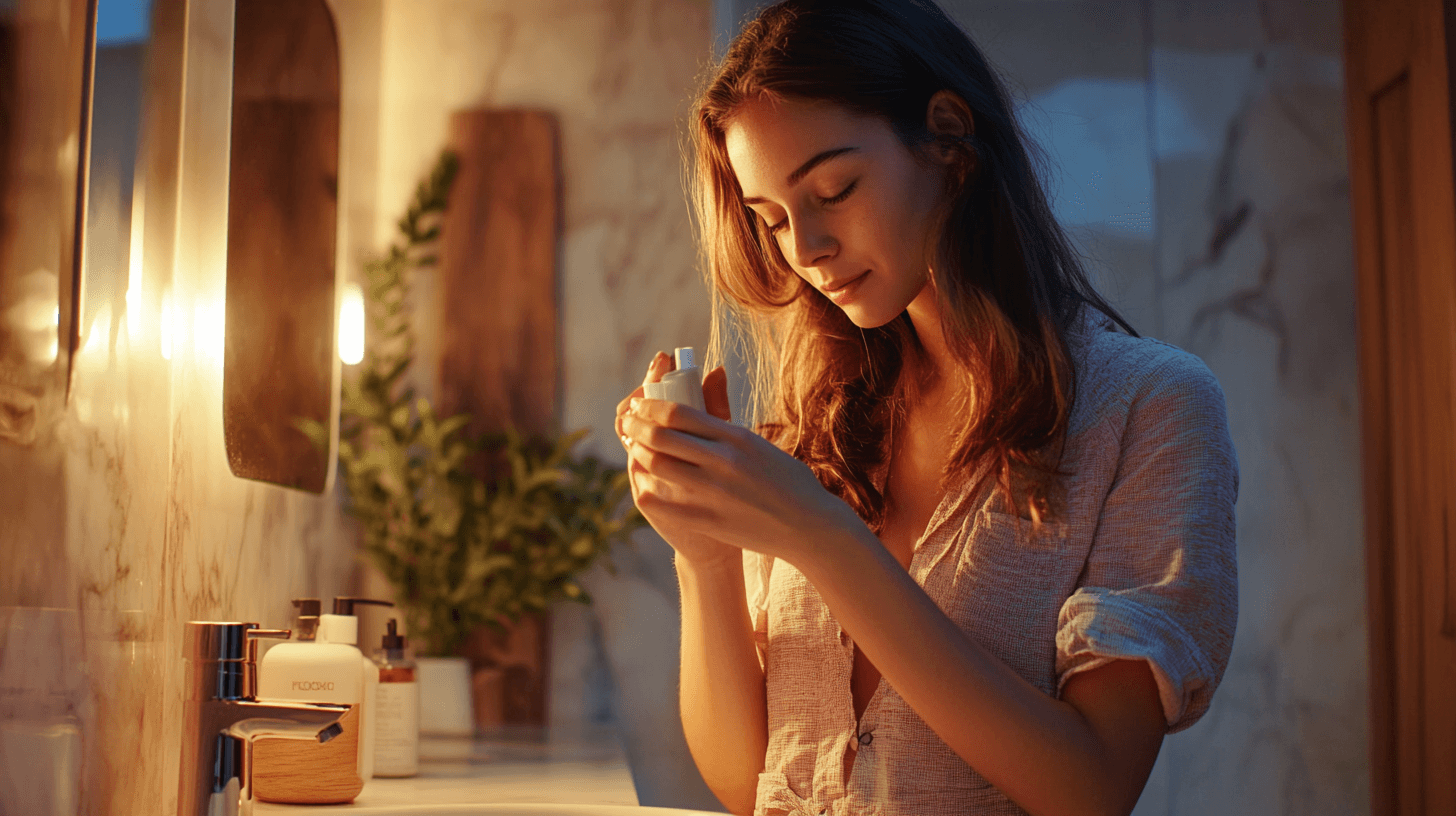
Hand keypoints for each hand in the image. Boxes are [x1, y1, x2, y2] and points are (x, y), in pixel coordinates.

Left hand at [617, 358, 861, 567]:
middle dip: (635, 425)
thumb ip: (726, 420)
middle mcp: (722, 461)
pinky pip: (664, 503)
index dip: (650, 405)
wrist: (809, 526)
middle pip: (661, 436)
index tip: (639, 402)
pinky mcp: (709, 520)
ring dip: (638, 453)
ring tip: (632, 447)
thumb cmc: (788, 481)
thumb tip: (709, 380)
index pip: (679, 413)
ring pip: (658, 466)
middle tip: (626, 421)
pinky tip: (641, 483)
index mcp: (736, 437)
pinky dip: (646, 490)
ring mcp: (714, 492)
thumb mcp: (759, 443)